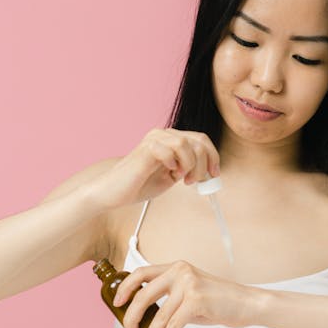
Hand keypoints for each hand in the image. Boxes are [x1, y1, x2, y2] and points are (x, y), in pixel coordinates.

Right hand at [87, 128, 220, 210]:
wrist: (113, 192)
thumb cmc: (139, 184)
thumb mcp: (171, 177)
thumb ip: (188, 170)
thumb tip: (209, 171)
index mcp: (171, 139)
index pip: (201, 139)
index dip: (213, 156)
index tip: (214, 175)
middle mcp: (164, 135)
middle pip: (199, 140)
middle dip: (204, 164)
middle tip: (195, 181)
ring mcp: (154, 140)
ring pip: (187, 144)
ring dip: (191, 165)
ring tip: (182, 179)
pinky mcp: (146, 149)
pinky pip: (170, 150)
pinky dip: (175, 163)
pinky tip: (169, 172)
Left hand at [112, 260, 257, 327]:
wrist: (246, 304)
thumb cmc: (219, 301)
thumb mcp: (190, 292)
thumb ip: (170, 298)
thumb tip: (146, 318)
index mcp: (176, 267)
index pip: (141, 273)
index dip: (125, 288)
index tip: (117, 304)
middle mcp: (180, 272)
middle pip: (143, 296)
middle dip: (131, 318)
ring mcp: (189, 285)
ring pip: (159, 316)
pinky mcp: (196, 300)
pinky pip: (173, 325)